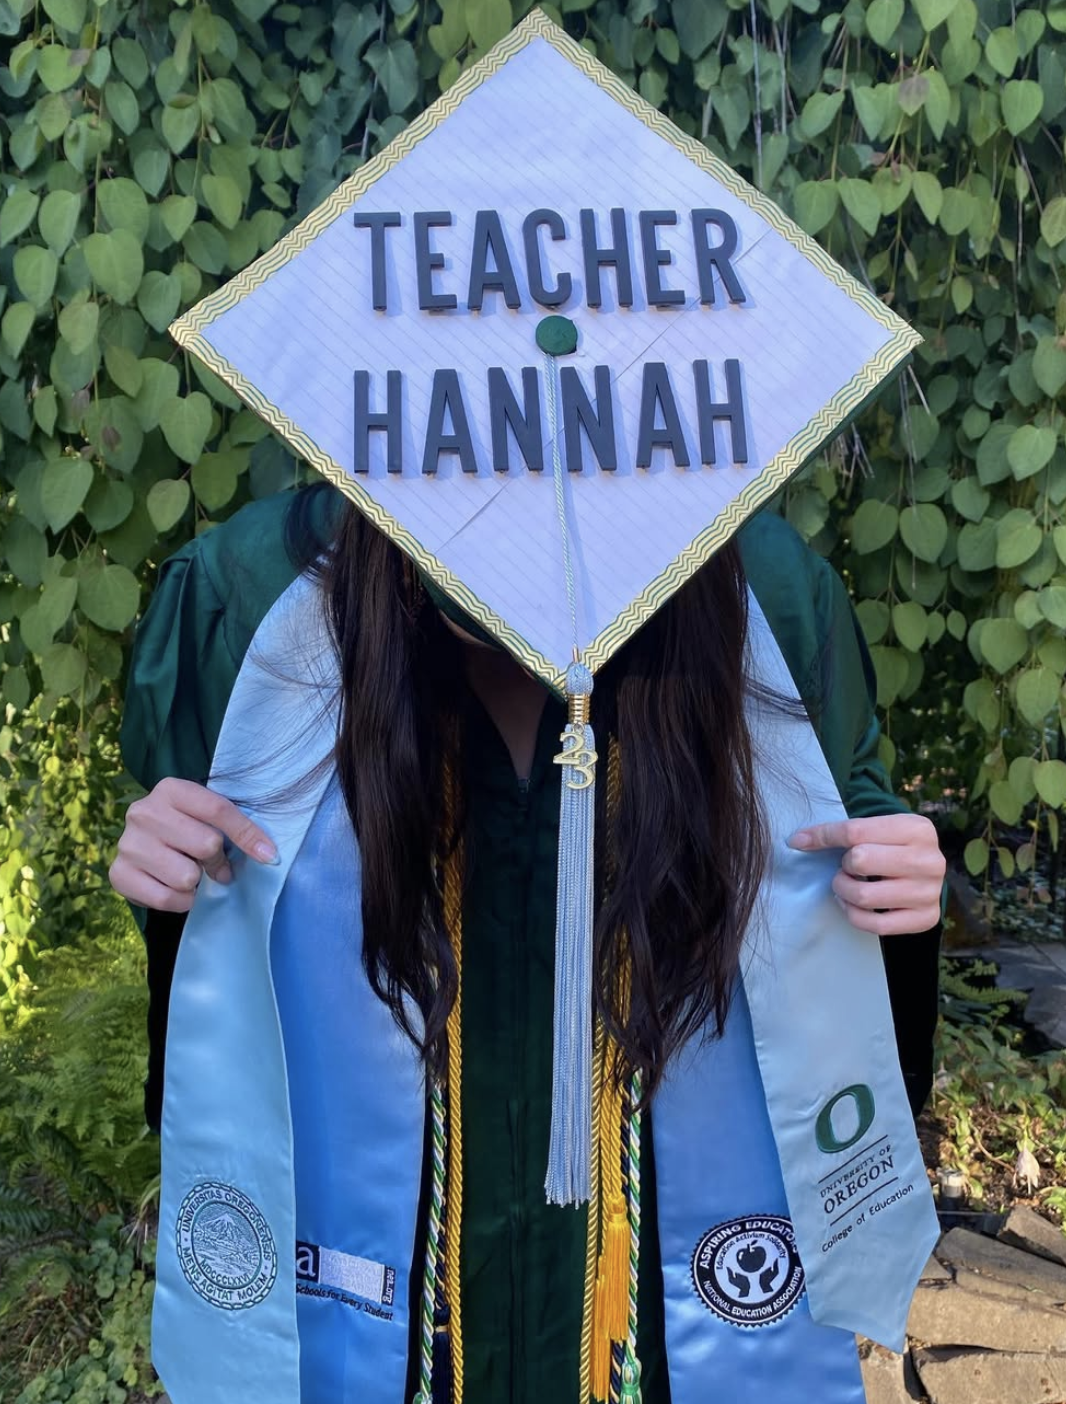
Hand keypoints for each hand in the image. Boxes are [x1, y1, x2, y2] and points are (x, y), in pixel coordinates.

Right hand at [109, 777, 277, 912]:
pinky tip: (175, 888)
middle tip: (213, 864)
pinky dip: (180, 901)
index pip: (218, 810)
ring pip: (186, 876)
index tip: (268, 855)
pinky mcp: (118, 874)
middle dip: (217, 861)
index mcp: (170, 789)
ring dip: (196, 882)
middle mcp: (143, 811)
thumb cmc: (187, 827)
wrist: (145, 845)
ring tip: (189, 872)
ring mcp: (127, 843)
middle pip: (206, 844)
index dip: (247, 834)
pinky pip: (166, 899)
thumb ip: (234, 827)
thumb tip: (268, 855)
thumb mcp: (208, 816)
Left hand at [787, 813, 943, 936]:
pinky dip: (855, 915)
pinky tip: (852, 904)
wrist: (924, 870)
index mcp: (917, 829)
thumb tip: (797, 841)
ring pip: (865, 896)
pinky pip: (877, 925)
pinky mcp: (927, 918)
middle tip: (847, 867)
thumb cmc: (891, 846)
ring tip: (848, 884)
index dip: (822, 836)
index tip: (801, 841)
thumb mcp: (874, 829)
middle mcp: (930, 860)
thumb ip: (838, 832)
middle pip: (861, 860)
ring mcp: (930, 892)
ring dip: (845, 891)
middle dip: (844, 865)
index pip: (855, 831)